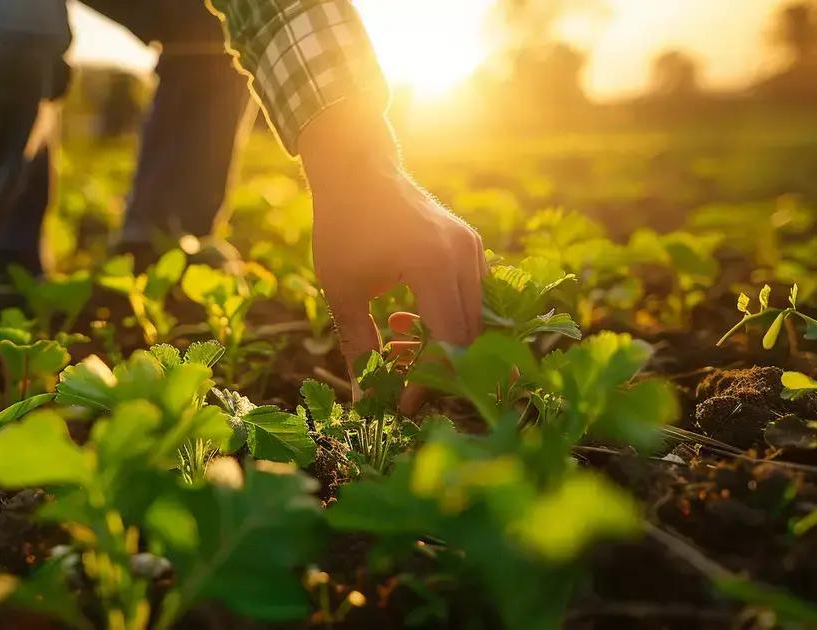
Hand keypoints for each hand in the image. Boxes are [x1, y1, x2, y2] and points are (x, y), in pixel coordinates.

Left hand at [300, 105, 484, 378]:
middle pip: (467, 335)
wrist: (357, 168)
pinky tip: (405, 316)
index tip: (403, 401)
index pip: (447, 343)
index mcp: (432, 265)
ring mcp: (472, 247)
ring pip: (471, 318)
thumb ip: (360, 346)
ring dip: (438, 342)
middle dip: (437, 368)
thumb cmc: (343, 226)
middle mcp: (463, 255)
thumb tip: (365, 401)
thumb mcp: (343, 290)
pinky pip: (470, 296)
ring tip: (393, 337)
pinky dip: (444, 317)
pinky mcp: (470, 245)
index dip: (429, 381)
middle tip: (400, 381)